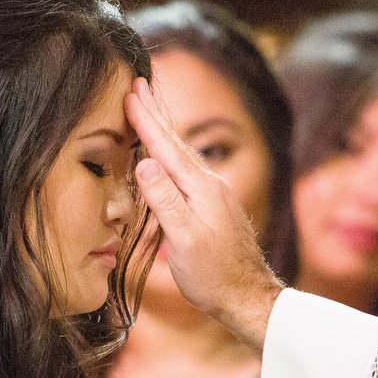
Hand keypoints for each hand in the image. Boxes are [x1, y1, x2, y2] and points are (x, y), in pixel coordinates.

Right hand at [125, 77, 283, 349]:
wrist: (247, 296)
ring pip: (182, 153)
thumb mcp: (183, 239)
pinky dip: (171, 152)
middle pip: (177, 142)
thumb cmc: (213, 274)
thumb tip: (145, 162)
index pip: (166, 147)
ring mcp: (214, 194)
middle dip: (156, 112)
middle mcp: (210, 183)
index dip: (146, 119)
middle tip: (141, 82)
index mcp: (202, 187)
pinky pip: (186, 168)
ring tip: (151, 108)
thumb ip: (164, 200)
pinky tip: (167, 154)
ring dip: (164, 129)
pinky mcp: (213, 205)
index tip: (131, 91)